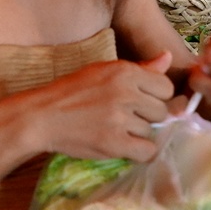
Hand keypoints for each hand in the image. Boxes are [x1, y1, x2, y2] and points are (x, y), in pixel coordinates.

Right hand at [31, 54, 173, 162]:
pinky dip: (138, 152)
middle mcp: (125, 92)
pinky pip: (146, 151)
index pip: (165, 87)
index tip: (139, 102)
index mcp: (124, 71)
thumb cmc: (73, 92)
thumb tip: (168, 57)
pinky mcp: (113, 142)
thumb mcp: (104, 71)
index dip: (155, 97)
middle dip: (147, 117)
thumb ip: (140, 68)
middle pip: (161, 111)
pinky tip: (123, 145)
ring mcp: (119, 118)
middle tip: (125, 118)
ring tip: (115, 129)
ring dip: (137, 134)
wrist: (42, 116)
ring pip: (151, 131)